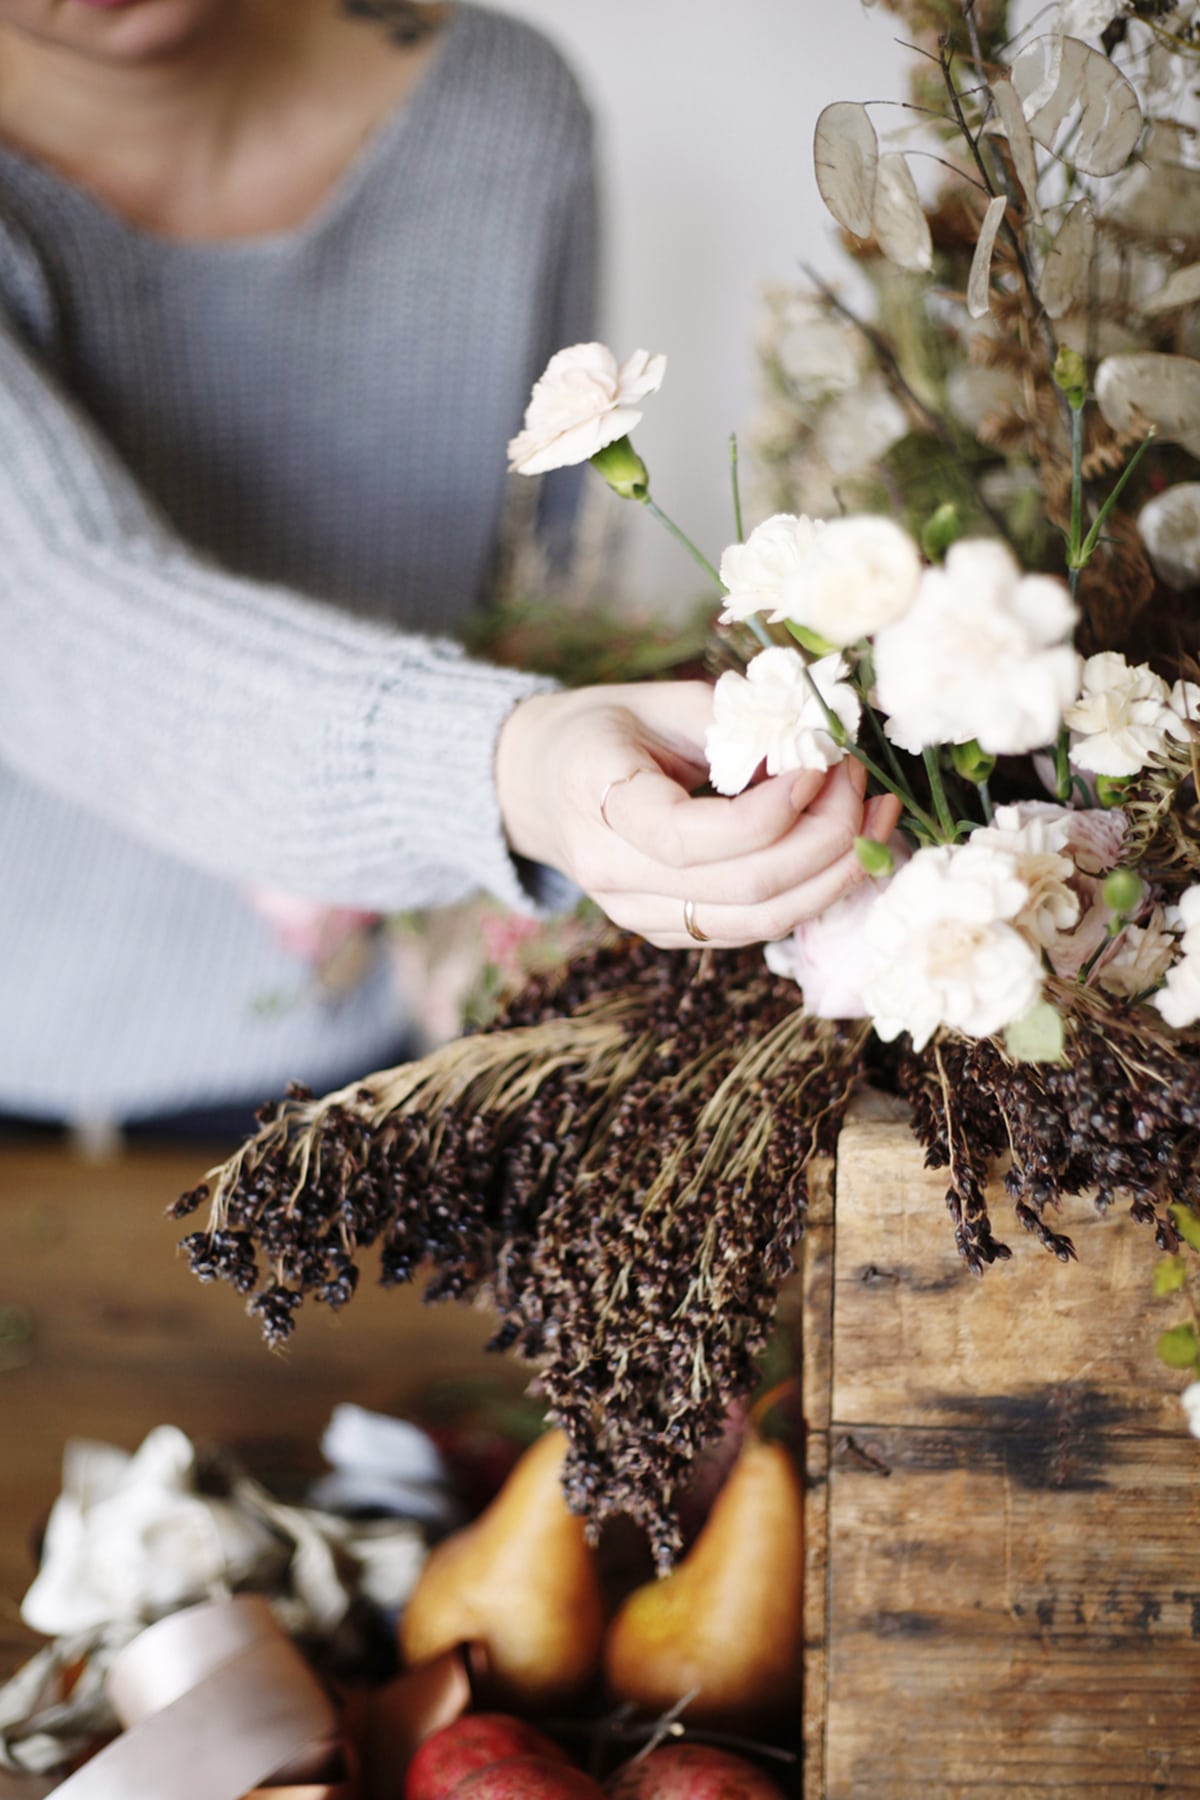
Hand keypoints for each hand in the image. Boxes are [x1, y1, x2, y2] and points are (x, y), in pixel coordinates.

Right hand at [495, 681, 900, 948]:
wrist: (543, 784)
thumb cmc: (607, 728)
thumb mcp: (661, 700)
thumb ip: (737, 723)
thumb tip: (821, 744)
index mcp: (596, 802)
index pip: (690, 838)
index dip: (772, 811)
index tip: (820, 762)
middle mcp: (612, 874)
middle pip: (742, 889)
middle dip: (825, 838)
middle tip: (861, 783)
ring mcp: (639, 915)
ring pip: (758, 922)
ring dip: (833, 875)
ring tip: (875, 820)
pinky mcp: (668, 932)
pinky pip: (754, 928)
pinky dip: (812, 893)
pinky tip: (845, 850)